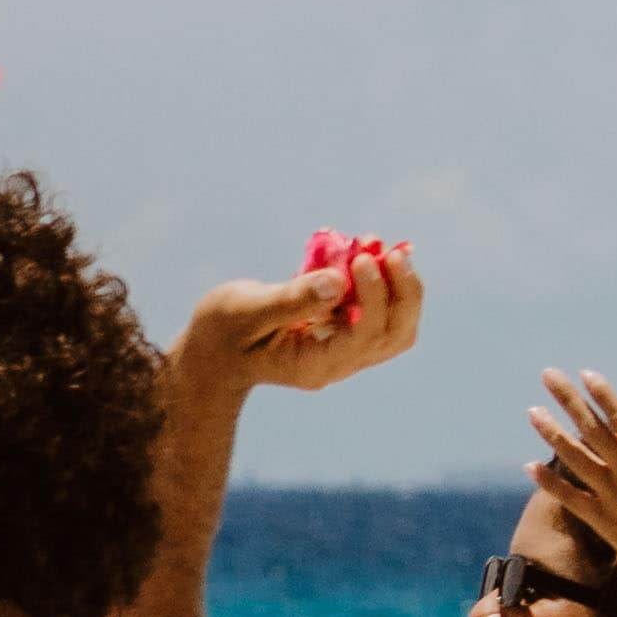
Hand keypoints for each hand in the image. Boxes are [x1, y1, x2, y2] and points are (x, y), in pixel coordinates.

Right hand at [185, 241, 424, 395]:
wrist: (214, 353)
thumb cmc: (221, 331)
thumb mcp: (245, 310)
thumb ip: (291, 299)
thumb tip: (339, 281)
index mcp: (314, 365)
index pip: (365, 335)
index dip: (374, 295)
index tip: (361, 257)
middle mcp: (337, 364)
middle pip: (394, 334)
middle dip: (403, 292)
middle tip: (395, 252)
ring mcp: (344, 354)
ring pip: (396, 327)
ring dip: (402, 289)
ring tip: (391, 251)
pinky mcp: (344, 336)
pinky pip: (381, 315)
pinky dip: (386, 287)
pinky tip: (375, 256)